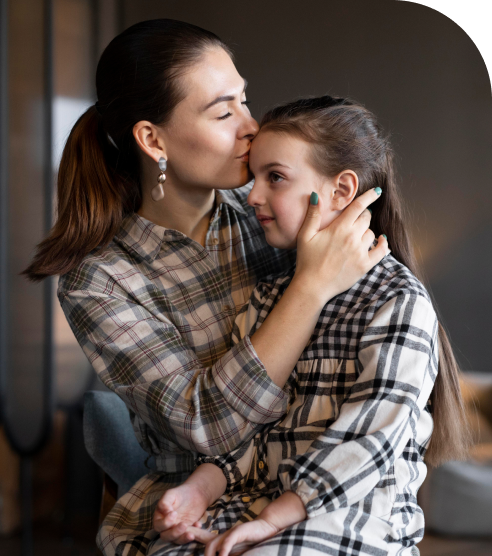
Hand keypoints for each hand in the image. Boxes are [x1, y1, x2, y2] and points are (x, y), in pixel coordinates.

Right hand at [153, 483, 208, 543]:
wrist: (195, 494)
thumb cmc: (180, 493)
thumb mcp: (171, 494)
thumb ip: (165, 502)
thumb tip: (165, 512)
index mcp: (160, 517)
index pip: (158, 525)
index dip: (165, 522)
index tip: (174, 513)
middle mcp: (166, 527)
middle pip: (166, 536)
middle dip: (174, 532)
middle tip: (184, 524)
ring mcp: (176, 531)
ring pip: (176, 540)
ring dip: (183, 537)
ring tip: (192, 534)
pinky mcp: (187, 532)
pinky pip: (188, 537)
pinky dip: (194, 533)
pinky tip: (198, 524)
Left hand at [204, 519, 278, 555]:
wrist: (265, 528)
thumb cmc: (252, 541)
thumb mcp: (238, 551)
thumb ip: (228, 553)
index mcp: (222, 541)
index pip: (207, 542)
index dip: (197, 539)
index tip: (194, 539)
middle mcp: (224, 536)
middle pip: (208, 545)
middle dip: (205, 555)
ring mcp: (230, 533)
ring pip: (213, 544)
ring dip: (210, 555)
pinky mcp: (239, 531)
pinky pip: (228, 541)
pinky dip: (223, 550)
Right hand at [294, 188, 388, 303]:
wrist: (313, 286)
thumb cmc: (307, 261)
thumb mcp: (305, 236)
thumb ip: (312, 215)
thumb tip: (315, 195)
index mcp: (339, 228)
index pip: (358, 206)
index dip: (368, 197)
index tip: (376, 192)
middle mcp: (352, 238)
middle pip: (366, 218)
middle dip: (363, 215)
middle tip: (355, 219)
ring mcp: (360, 252)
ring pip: (371, 233)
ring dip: (366, 232)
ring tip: (356, 236)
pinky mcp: (365, 265)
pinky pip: (381, 251)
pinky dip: (383, 245)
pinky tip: (381, 241)